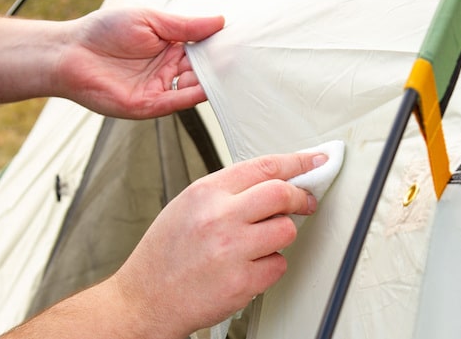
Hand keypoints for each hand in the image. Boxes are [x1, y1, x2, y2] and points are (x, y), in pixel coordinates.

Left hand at [57, 8, 224, 117]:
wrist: (70, 54)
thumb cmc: (103, 32)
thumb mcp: (150, 20)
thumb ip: (185, 25)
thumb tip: (218, 21)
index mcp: (169, 46)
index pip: (201, 49)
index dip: (217, 47)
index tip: (237, 43)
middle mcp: (166, 69)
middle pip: (201, 70)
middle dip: (218, 67)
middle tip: (240, 60)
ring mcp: (159, 88)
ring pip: (193, 87)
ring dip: (210, 82)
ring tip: (230, 73)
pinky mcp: (149, 105)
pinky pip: (177, 102)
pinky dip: (194, 96)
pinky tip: (209, 88)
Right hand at [110, 152, 327, 337]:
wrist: (145, 298)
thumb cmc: (164, 254)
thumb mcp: (187, 206)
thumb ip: (227, 191)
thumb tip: (270, 182)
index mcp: (206, 193)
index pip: (264, 166)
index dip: (297, 162)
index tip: (315, 162)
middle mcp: (219, 217)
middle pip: (282, 194)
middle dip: (301, 197)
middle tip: (305, 202)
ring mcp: (232, 250)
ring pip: (286, 230)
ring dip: (280, 236)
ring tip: (257, 243)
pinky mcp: (242, 282)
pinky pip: (278, 265)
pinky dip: (270, 266)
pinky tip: (247, 267)